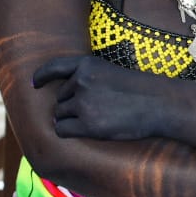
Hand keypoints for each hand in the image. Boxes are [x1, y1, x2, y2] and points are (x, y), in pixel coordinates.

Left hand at [35, 55, 162, 140]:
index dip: (42, 76)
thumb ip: (88, 78)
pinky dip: (68, 132)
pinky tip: (84, 131)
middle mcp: (81, 81)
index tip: (35, 84)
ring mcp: (83, 103)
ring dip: (71, 119)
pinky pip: (62, 129)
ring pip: (60, 114)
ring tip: (97, 120)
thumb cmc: (141, 91)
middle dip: (71, 105)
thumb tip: (63, 99)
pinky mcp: (88, 124)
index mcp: (87, 65)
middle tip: (97, 111)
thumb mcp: (111, 73)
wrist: (161, 104)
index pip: (55, 67)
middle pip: (60, 98)